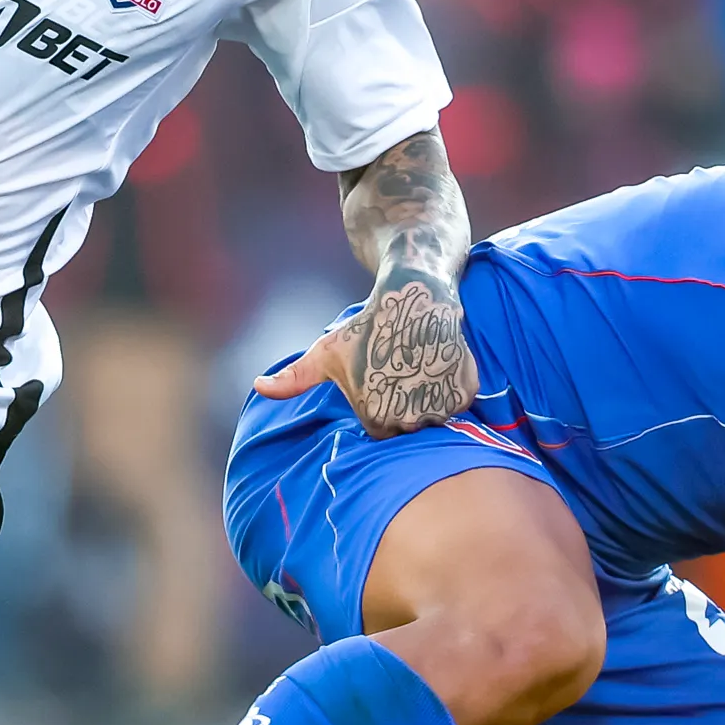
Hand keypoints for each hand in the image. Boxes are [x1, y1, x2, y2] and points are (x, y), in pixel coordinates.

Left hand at [253, 272, 478, 437]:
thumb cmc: (366, 326)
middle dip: (403, 403)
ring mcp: (441, 405)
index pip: (379, 430)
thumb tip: (258, 387)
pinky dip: (451, 387)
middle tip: (399, 369)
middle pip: (408, 426)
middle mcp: (410, 417)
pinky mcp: (466, 391)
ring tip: (417, 365)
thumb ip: (294, 378)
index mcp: (374, 416)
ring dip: (428, 397)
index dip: (378, 403)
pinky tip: (437, 362)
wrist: (414, 294)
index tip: (379, 377)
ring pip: (435, 416)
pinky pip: (459, 402)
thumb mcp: (327, 352)